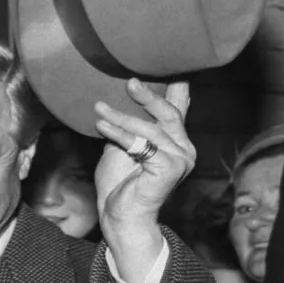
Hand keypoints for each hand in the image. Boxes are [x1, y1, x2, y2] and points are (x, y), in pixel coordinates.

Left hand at [94, 78, 195, 231]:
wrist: (119, 215)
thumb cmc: (119, 182)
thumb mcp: (122, 145)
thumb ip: (129, 125)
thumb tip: (124, 99)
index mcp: (176, 142)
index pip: (176, 110)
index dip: (175, 89)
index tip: (173, 67)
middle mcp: (184, 149)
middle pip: (168, 114)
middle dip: (148, 96)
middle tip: (129, 82)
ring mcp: (180, 159)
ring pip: (150, 129)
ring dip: (121, 117)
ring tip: (99, 108)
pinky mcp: (169, 169)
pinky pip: (142, 144)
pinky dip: (120, 134)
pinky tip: (102, 126)